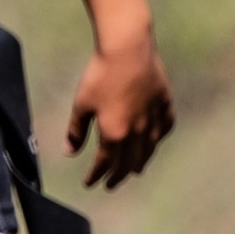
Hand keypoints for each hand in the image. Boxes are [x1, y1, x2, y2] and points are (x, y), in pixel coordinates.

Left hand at [67, 34, 174, 186]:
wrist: (128, 49)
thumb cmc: (100, 75)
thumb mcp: (81, 104)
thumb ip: (76, 131)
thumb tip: (69, 152)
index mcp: (115, 134)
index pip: (105, 163)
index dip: (96, 175)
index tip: (90, 183)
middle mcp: (137, 132)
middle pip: (130, 162)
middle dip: (118, 176)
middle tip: (111, 184)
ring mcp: (154, 118)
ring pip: (150, 149)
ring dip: (141, 162)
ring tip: (136, 170)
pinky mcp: (164, 103)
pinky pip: (165, 128)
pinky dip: (159, 139)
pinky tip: (156, 140)